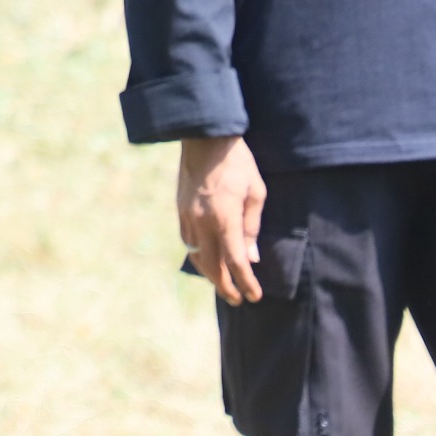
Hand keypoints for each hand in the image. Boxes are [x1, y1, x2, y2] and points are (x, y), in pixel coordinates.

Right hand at [178, 134, 265, 305]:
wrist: (204, 137)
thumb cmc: (237, 162)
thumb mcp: (255, 192)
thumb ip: (252, 226)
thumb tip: (251, 256)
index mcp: (225, 218)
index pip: (236, 262)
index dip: (246, 283)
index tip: (254, 296)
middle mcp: (202, 222)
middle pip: (212, 267)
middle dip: (226, 287)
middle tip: (237, 299)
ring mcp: (187, 216)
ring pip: (197, 256)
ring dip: (210, 274)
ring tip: (223, 283)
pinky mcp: (180, 209)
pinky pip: (187, 242)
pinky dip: (198, 256)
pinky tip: (207, 259)